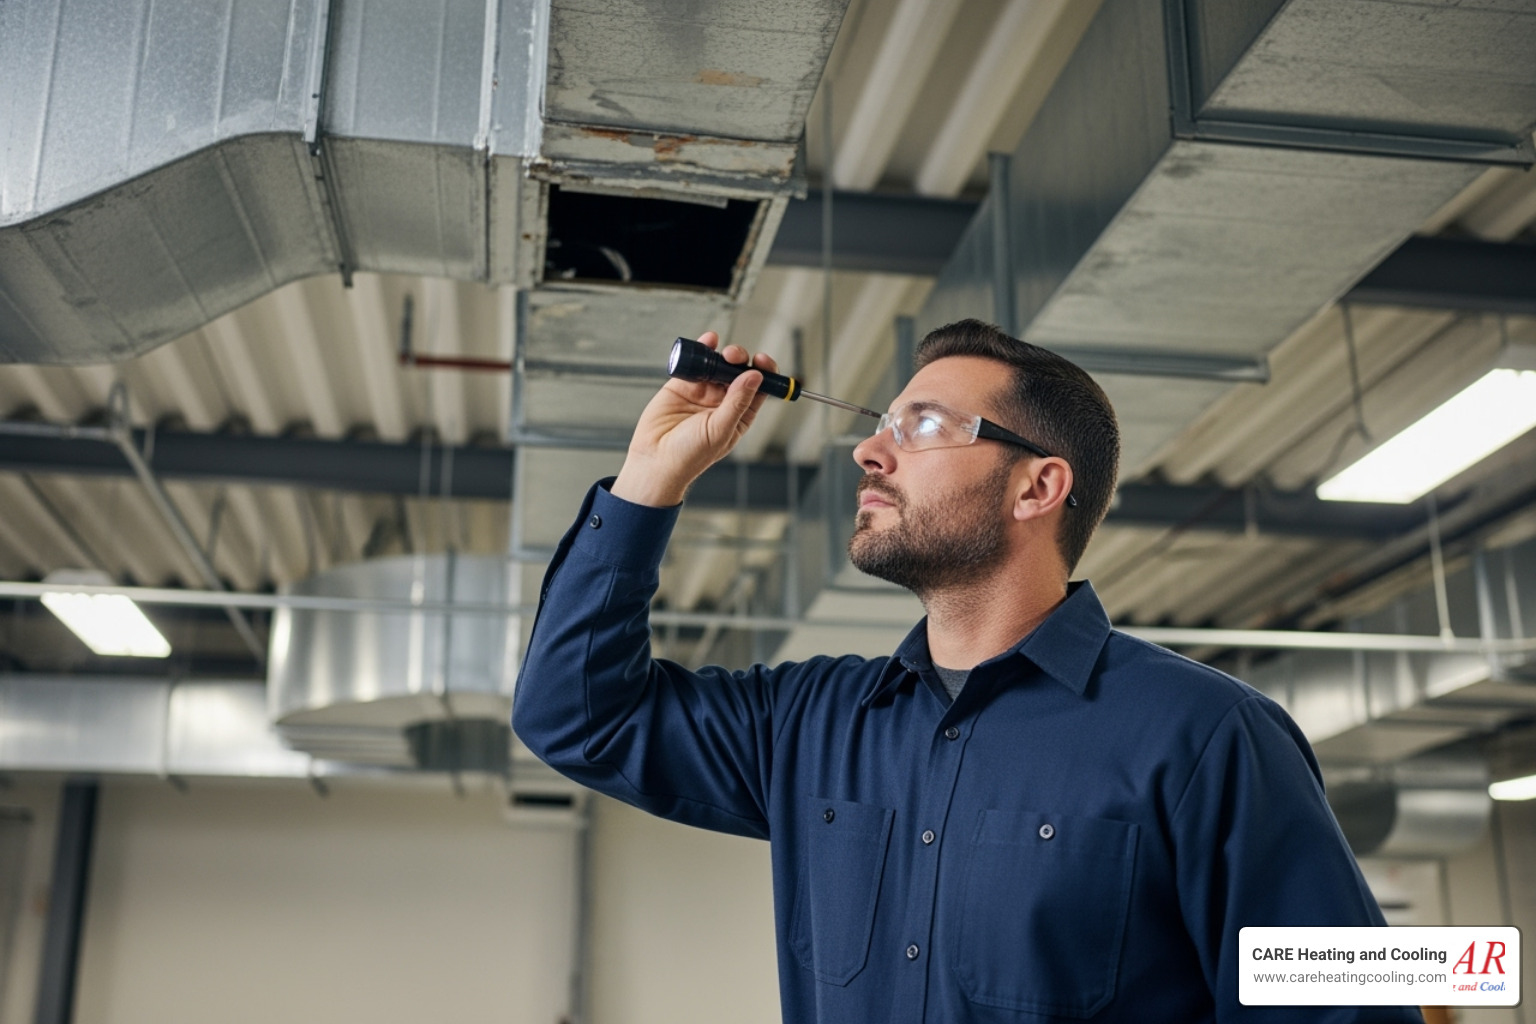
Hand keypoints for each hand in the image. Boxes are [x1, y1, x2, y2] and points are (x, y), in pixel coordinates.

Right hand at [611, 332, 777, 506]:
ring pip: (719, 363)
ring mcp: (703, 391)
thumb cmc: (689, 455)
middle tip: (733, 357)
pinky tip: (707, 341)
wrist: (655, 460)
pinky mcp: (683, 384)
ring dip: (722, 353)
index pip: (759, 388)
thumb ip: (737, 402)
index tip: (763, 361)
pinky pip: (696, 362)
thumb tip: (755, 377)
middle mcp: (723, 401)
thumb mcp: (720, 429)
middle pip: (739, 371)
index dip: (765, 372)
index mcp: (739, 415)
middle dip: (740, 359)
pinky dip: (703, 348)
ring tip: (721, 353)